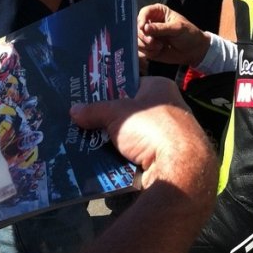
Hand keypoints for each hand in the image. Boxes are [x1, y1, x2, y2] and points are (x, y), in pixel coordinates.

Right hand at [71, 77, 216, 204]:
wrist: (179, 167)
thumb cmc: (151, 127)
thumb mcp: (116, 114)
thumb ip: (95, 111)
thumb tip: (73, 110)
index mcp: (161, 87)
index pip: (131, 84)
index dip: (111, 91)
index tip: (90, 98)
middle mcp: (169, 107)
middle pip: (131, 112)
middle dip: (110, 120)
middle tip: (85, 123)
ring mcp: (170, 134)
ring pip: (134, 136)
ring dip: (116, 141)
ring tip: (89, 143)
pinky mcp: (167, 158)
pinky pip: (139, 155)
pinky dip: (125, 159)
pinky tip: (105, 162)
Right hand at [138, 4, 209, 66]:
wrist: (194, 51)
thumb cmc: (188, 34)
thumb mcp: (177, 28)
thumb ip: (161, 28)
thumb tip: (145, 28)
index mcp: (157, 12)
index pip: (143, 13)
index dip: (141, 20)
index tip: (143, 28)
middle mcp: (150, 23)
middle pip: (137, 28)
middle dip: (144, 37)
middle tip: (154, 42)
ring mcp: (148, 36)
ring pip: (137, 40)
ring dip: (146, 46)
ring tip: (159, 47)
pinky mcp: (148, 48)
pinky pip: (140, 51)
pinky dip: (148, 53)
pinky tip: (157, 52)